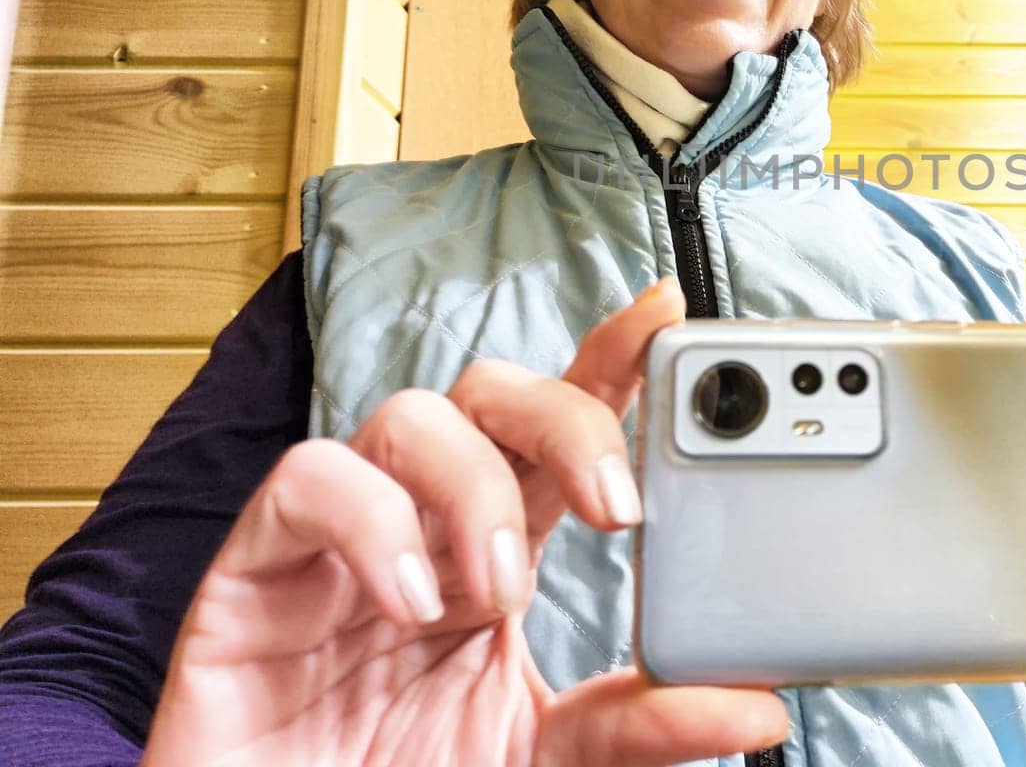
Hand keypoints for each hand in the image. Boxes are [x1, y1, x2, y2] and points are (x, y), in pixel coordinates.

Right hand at [144, 277, 786, 765]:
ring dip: (474, 486)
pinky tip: (407, 600)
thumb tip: (759, 710)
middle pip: (494, 392)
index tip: (668, 314)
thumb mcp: (542, 756)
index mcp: (498, 545)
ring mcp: (341, 536)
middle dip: (566, 416)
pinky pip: (307, 480)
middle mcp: (424, 520)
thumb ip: (638, 726)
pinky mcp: (256, 565)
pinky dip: (369, 519)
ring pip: (410, 415)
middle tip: (619, 505)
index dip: (612, 358)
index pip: (558, 427)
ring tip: (498, 588)